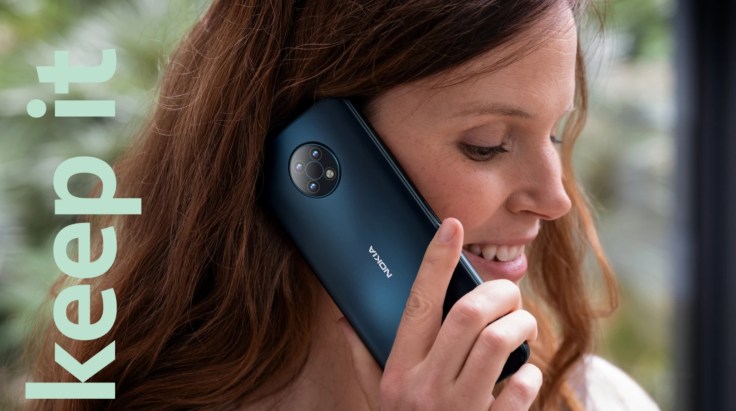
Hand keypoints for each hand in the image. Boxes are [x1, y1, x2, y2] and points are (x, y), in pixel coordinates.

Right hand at [338, 218, 540, 409]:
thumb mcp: (378, 399)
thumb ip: (362, 357)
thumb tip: (344, 320)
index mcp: (400, 371)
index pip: (418, 302)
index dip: (435, 260)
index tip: (451, 227)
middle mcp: (427, 386)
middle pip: (468, 315)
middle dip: (499, 293)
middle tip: (509, 294)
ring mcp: (461, 408)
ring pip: (500, 341)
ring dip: (522, 323)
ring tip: (523, 323)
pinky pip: (522, 386)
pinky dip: (530, 372)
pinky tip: (523, 373)